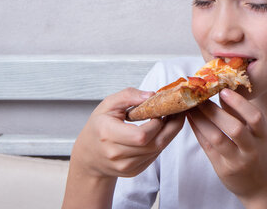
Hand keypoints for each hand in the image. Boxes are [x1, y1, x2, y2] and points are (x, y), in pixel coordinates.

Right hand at [62, 88, 184, 208]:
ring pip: (158, 150)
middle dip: (171, 127)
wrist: (89, 154)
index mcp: (108, 134)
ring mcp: (125, 166)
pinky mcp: (133, 171)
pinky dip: (161, 142)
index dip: (156, 123)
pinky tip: (160, 131)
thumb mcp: (108, 104)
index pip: (141, 135)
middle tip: (176, 112)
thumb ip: (129, 96)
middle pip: (154, 144)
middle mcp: (116, 154)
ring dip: (169, 134)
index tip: (160, 110)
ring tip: (170, 119)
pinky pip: (155, 156)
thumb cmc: (99, 126)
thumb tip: (151, 95)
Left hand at [187, 89, 266, 208]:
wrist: (262, 188)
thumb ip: (242, 116)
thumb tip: (223, 92)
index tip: (224, 90)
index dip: (240, 103)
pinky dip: (198, 131)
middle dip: (215, 111)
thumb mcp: (258, 136)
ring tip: (192, 107)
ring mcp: (237, 161)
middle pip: (235, 129)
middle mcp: (252, 150)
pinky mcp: (223, 169)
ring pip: (217, 138)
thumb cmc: (259, 155)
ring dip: (202, 120)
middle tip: (201, 97)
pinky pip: (207, 147)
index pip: (256, 118)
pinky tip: (192, 120)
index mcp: (264, 138)